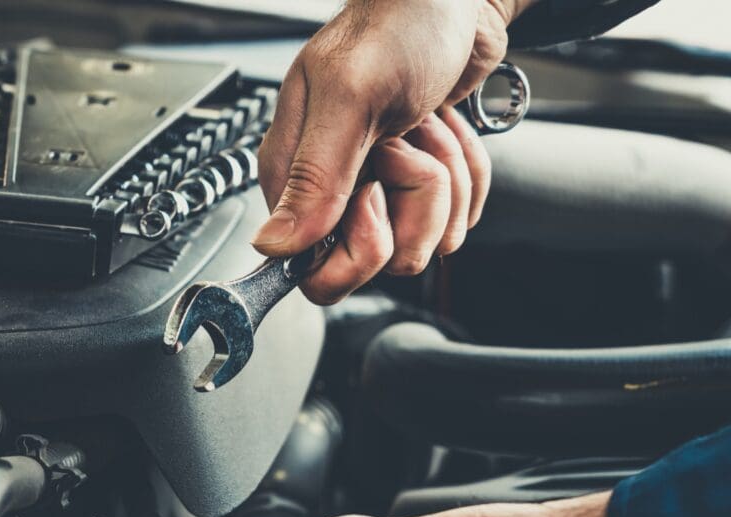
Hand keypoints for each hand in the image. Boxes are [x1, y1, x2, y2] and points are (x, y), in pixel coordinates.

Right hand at [254, 0, 533, 303]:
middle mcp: (329, 190)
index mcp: (292, 173)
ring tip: (427, 124)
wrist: (455, 1)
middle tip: (406, 145)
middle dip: (415, 207)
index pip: (315, 267)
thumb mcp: (352, 97)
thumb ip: (314, 176)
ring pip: (422, 240)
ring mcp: (375, 190)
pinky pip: (451, 219)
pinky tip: (447, 131)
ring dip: (446, 180)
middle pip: (378, 260)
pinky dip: (466, 175)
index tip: (374, 193)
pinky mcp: (414, 187)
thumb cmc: (400, 27)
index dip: (359, 243)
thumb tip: (274, 244)